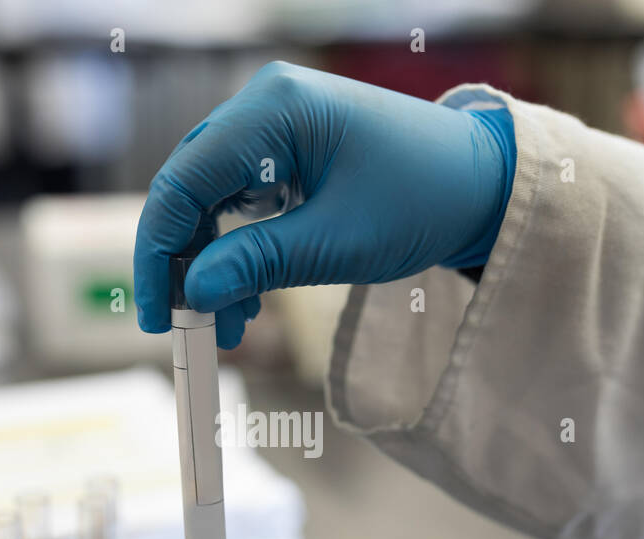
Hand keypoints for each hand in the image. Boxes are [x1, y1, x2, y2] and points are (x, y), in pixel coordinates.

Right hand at [133, 61, 512, 347]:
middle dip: (184, 263)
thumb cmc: (424, 200)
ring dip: (212, 264)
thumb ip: (257, 263)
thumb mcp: (336, 244)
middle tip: (186, 326)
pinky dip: (237, 250)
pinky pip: (239, 201)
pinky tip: (247, 297)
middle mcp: (265, 106)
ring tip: (229, 325)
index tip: (160, 313)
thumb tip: (194, 292)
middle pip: (188, 188)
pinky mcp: (286, 150)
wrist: (483, 184)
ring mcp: (274, 125)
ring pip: (210, 200)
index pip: (183, 182)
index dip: (160, 253)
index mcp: (274, 110)